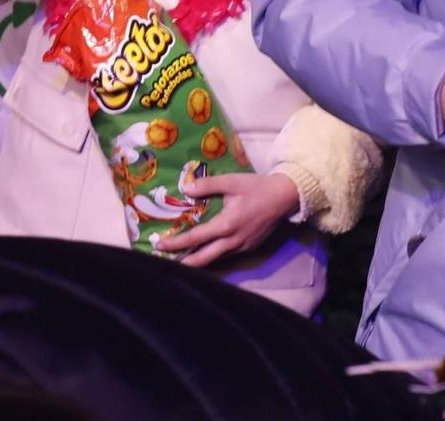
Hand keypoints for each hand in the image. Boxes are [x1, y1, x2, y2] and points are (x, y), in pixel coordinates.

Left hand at [154, 172, 300, 266]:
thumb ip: (208, 184)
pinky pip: (227, 255)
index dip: (177, 243)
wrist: (284, 197)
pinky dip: (213, 255)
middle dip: (183, 262)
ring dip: (198, 260)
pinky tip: (205, 250)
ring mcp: (242, 247)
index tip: (160, 245)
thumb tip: (186, 188)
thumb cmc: (256, 188)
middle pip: (204, 259)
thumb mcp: (232, 181)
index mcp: (226, 225)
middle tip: (165, 262)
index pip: (196, 238)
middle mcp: (233, 241)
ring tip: (181, 258)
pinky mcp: (249, 248)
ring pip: (216, 259)